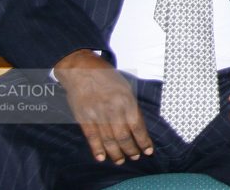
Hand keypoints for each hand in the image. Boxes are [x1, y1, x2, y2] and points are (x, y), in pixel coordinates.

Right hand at [54, 49, 152, 164]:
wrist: (81, 69)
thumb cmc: (105, 76)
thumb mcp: (125, 87)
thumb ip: (130, 106)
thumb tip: (137, 126)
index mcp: (126, 100)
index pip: (138, 126)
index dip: (144, 141)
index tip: (148, 151)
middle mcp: (113, 109)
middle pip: (124, 136)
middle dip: (131, 150)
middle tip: (135, 157)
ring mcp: (98, 114)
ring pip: (109, 140)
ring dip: (116, 153)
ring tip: (120, 161)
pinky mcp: (84, 117)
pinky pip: (92, 137)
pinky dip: (97, 149)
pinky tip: (102, 157)